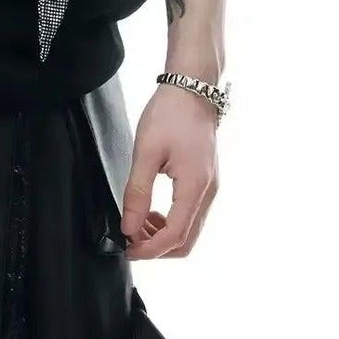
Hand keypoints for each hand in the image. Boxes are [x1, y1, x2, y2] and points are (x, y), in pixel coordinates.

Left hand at [120, 82, 219, 259]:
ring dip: (164, 236)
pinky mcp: (206, 182)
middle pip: (187, 241)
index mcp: (195, 186)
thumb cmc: (170, 114)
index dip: (150, 249)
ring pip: (190, 230)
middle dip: (157, 248)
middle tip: (130, 239)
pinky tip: (153, 211)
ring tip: (137, 222)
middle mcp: (209, 193)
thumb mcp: (146, 151)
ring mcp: (210, 188)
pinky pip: (191, 215)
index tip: (128, 250)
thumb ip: (138, 192)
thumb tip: (129, 227)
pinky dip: (172, 222)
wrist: (192, 89)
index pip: (175, 236)